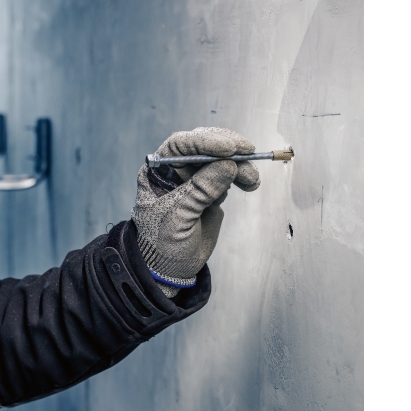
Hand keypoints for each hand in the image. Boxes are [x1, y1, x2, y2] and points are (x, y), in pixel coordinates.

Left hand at [131, 127, 259, 296]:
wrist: (171, 268)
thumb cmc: (163, 244)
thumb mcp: (178, 219)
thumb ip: (200, 191)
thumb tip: (228, 164)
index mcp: (158, 172)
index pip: (180, 145)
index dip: (204, 142)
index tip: (228, 148)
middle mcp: (176, 170)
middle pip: (203, 146)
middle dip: (227, 149)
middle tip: (248, 152)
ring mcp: (195, 179)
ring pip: (220, 159)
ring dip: (240, 163)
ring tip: (251, 180)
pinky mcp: (210, 190)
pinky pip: (229, 174)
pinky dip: (242, 175)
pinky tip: (250, 183)